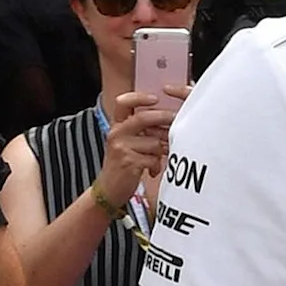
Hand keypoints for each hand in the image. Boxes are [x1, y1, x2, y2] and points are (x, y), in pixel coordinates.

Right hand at [89, 88, 184, 215]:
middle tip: (176, 120)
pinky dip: (157, 165)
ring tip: (158, 157)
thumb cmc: (123, 163)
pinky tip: (152, 170)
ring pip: (153, 142)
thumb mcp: (126, 141)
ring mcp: (121, 148)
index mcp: (117, 125)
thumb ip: (141, 128)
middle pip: (143, 118)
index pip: (123, 102)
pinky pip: (153, 159)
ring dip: (161, 150)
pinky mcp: (128, 163)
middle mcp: (116, 133)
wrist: (109, 188)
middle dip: (164, 118)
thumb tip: (168, 117)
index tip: (155, 98)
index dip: (140, 97)